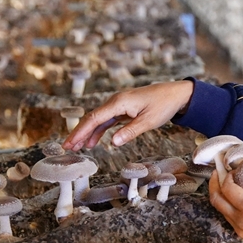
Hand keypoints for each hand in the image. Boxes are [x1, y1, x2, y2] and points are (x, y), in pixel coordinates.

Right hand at [64, 80, 194, 150]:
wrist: (175, 94)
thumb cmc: (163, 105)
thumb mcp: (149, 121)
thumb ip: (130, 131)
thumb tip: (113, 143)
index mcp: (119, 102)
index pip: (94, 118)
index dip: (81, 132)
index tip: (71, 143)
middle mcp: (116, 102)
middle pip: (92, 119)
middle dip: (79, 133)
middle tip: (67, 147)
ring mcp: (119, 105)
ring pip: (98, 120)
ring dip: (87, 133)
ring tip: (78, 148)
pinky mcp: (123, 109)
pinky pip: (107, 121)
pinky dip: (99, 131)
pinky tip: (93, 142)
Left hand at [208, 169, 242, 238]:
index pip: (227, 188)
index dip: (225, 175)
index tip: (231, 169)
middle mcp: (241, 221)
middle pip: (217, 199)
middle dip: (214, 183)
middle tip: (218, 172)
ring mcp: (240, 230)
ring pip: (220, 209)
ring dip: (220, 194)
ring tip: (224, 182)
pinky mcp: (241, 234)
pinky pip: (227, 216)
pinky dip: (227, 204)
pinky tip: (232, 197)